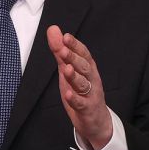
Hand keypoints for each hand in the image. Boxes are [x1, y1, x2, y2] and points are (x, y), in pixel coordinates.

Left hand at [46, 25, 112, 149]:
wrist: (96, 121)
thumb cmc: (81, 91)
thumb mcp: (68, 69)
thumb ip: (60, 51)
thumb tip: (52, 29)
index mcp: (88, 68)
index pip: (84, 54)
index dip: (75, 45)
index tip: (65, 37)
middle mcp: (92, 79)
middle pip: (84, 67)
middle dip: (74, 58)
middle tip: (62, 50)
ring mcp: (91, 95)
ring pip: (83, 84)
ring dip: (75, 76)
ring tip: (66, 69)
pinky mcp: (87, 110)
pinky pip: (82, 104)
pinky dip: (75, 99)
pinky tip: (68, 94)